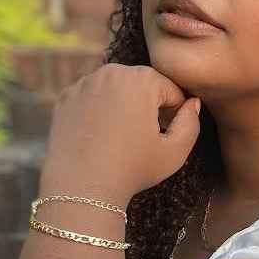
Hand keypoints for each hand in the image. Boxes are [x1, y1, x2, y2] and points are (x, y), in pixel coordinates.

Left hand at [39, 64, 201, 204]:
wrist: (81, 187)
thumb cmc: (132, 170)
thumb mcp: (175, 151)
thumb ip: (191, 122)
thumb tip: (192, 102)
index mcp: (142, 78)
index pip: (171, 91)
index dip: (174, 114)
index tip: (165, 136)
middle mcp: (112, 71)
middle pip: (142, 85)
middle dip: (148, 105)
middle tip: (143, 137)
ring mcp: (85, 82)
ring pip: (116, 89)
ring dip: (123, 105)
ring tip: (122, 137)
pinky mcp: (66, 96)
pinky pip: (92, 97)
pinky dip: (98, 110)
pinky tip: (100, 136)